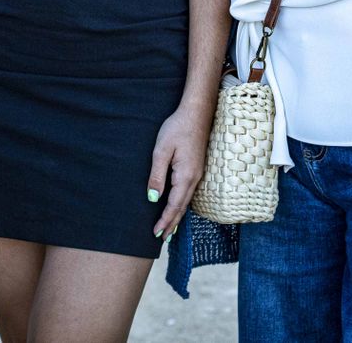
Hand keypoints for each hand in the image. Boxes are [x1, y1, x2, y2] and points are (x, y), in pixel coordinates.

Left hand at [147, 99, 211, 239]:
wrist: (196, 113)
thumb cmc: (177, 128)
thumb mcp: (162, 150)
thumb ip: (157, 176)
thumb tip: (153, 199)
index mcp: (186, 176)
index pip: (174, 205)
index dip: (165, 221)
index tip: (156, 234)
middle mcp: (194, 178)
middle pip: (182, 207)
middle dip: (172, 224)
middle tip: (161, 239)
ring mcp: (197, 174)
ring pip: (186, 201)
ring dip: (177, 216)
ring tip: (168, 229)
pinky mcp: (196, 169)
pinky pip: (188, 193)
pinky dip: (181, 205)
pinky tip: (177, 207)